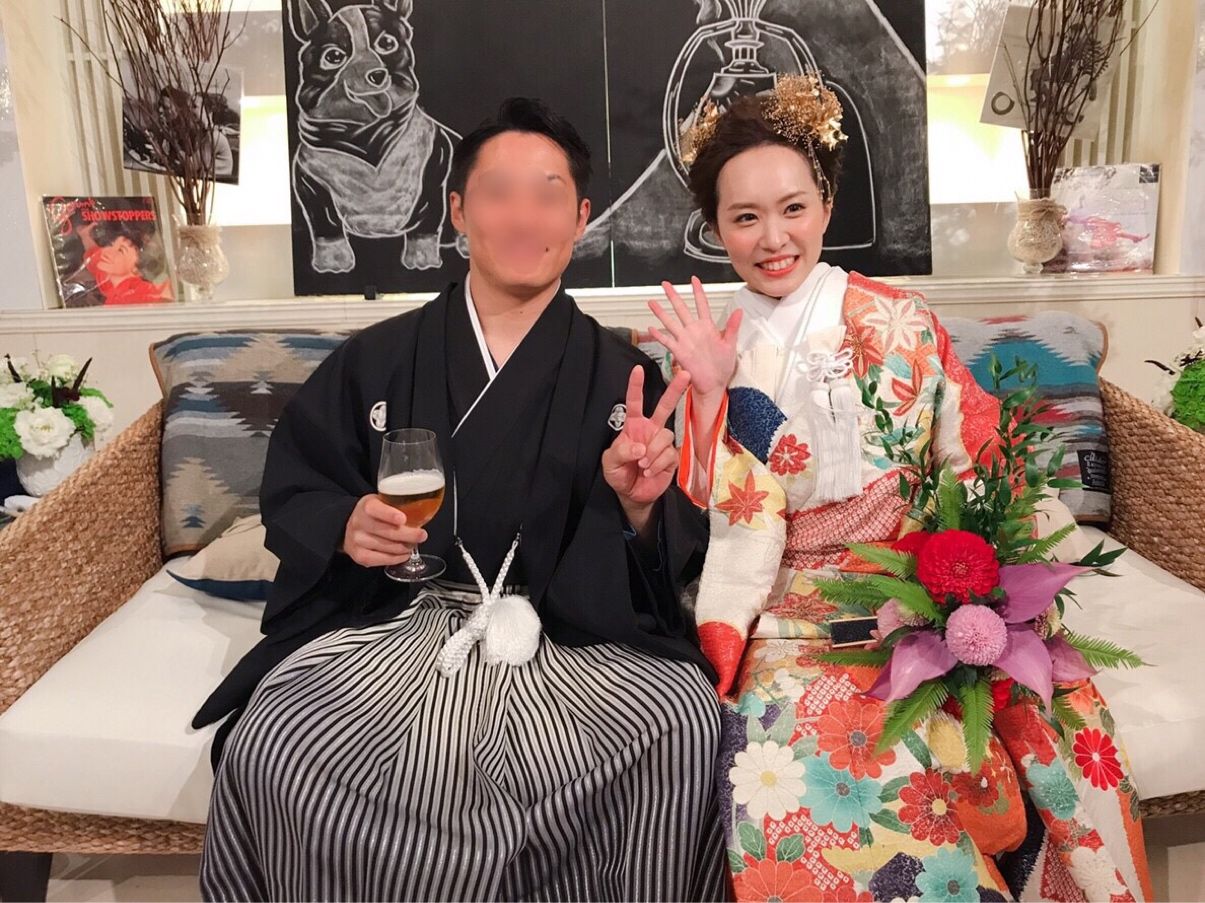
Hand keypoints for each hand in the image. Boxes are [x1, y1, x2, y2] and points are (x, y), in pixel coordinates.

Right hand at [341, 493, 427, 567]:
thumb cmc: (374, 514)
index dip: (389, 515)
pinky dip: (397, 558)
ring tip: (413, 543)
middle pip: (387, 532)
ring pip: (388, 547)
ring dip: (405, 547)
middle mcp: (359, 523)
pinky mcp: (359, 556)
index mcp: (367, 506)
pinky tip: (404, 554)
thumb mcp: (383, 502)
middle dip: (409, 535)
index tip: (402, 519)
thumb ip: (398, 505)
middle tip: (422, 535)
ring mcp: (358, 541)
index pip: (376, 510)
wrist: (351, 526)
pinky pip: (383, 560)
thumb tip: (424, 512)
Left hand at [602, 365, 691, 511]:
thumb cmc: (619, 474)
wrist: (632, 494)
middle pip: (665, 407)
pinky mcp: (672, 457)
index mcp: (634, 426)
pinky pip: (669, 454)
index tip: (638, 369)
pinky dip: (657, 464)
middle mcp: (650, 430)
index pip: (635, 402)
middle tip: (685, 374)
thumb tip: (640, 447)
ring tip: (642, 465)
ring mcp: (662, 443)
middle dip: (675, 390)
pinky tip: (649, 471)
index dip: (635, 386)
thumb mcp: (610, 463)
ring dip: (652, 451)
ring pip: (665, 435)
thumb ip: (621, 452)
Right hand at [648, 276, 741, 398]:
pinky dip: (659, 335)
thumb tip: (739, 311)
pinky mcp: (679, 351)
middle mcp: (694, 331)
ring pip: (671, 322)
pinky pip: (667, 341)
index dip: (698, 291)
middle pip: (681, 308)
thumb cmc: (722, 366)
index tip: (694, 280)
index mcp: (707, 327)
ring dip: (661, 312)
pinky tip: (651, 328)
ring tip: (652, 302)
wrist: (714, 384)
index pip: (702, 304)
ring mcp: (685, 340)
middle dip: (673, 296)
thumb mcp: (730, 344)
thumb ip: (732, 327)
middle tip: (665, 284)